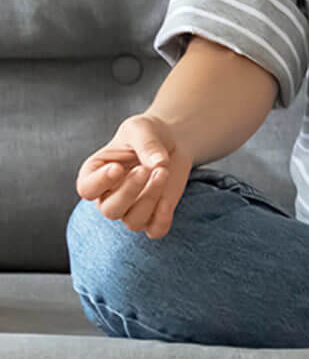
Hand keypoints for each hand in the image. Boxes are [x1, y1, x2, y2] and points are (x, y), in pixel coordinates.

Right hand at [74, 114, 190, 238]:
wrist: (171, 141)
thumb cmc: (148, 134)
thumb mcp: (142, 129)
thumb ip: (146, 144)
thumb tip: (158, 164)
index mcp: (96, 174)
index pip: (87, 189)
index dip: (100, 182)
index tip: (118, 168)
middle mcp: (109, 196)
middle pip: (110, 210)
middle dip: (129, 191)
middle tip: (145, 169)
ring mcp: (131, 209)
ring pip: (133, 221)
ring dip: (150, 199)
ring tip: (162, 172)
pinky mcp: (155, 214)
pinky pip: (155, 230)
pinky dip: (162, 220)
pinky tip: (167, 200)